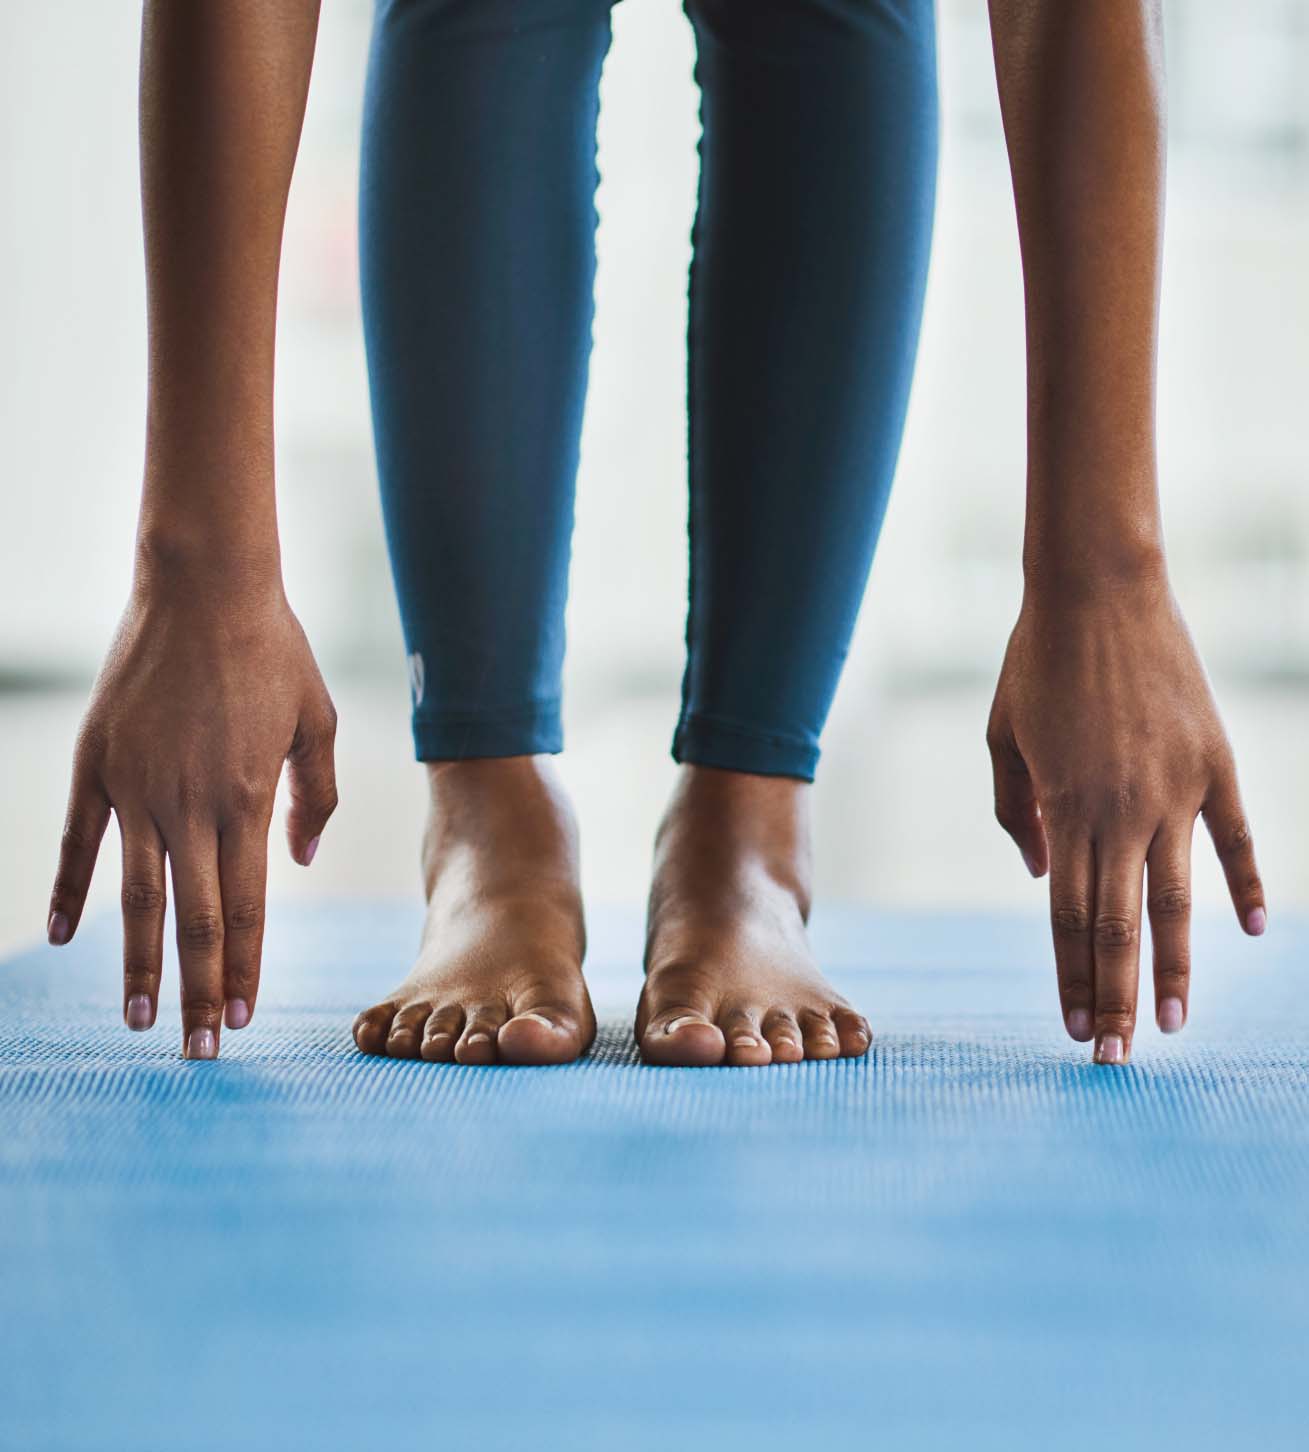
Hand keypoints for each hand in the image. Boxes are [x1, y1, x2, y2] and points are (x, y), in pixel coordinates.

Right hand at [46, 572, 337, 1058]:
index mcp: (247, 801)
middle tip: (199, 1052)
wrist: (204, 584)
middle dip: (200, 991)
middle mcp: (188, 806)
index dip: (247, 968)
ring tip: (139, 1020)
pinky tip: (68, 938)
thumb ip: (315, 796)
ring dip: (136, 965)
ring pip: (134, 897)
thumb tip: (298, 859)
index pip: (250, 908)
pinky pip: (80, 842)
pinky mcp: (95, 763)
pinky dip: (73, 891)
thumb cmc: (273, 651)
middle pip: (194, 921)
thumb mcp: (318, 721)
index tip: (246, 1018)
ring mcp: (135, 787)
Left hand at [987, 572, 1264, 1062]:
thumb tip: (1036, 874)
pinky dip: (1245, 887)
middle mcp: (1123, 811)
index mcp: (1065, 808)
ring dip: (1174, 968)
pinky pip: (1237, 840)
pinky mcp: (1217, 763)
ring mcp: (1176, 790)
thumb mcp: (1002, 739)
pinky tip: (1250, 935)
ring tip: (1173, 1024)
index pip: (1066, 917)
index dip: (1070, 978)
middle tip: (1115, 1056)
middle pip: (1117, 926)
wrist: (1098, 587)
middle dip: (1114, 997)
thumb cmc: (1036, 663)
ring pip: (1177, 900)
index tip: (1073, 1028)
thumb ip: (1016, 813)